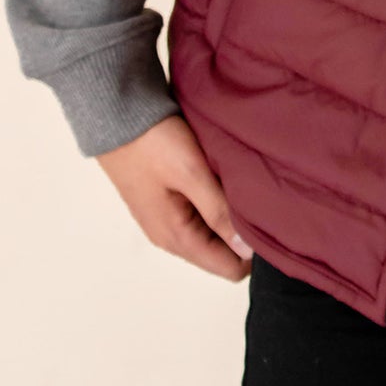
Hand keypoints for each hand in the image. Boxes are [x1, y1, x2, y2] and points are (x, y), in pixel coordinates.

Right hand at [94, 112, 254, 282]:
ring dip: (229, 217)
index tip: (270, 223)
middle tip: (261, 201)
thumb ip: (219, 213)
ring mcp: (166, 220)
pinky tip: (224, 181)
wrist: (115, 116)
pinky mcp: (166, 202)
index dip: (254, 252)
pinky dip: (216, 203)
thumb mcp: (192, 174)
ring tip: (243, 188)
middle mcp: (170, 237)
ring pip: (213, 233)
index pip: (230, 269)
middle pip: (222, 253)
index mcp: (177, 238)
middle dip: (244, 234)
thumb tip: (247, 250)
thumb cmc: (151, 143)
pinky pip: (201, 215)